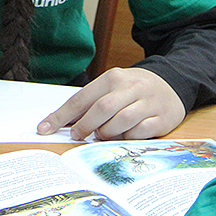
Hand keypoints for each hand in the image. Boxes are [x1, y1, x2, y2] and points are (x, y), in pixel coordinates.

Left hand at [36, 68, 185, 140]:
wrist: (171, 85)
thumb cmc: (133, 90)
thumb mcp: (111, 88)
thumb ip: (91, 103)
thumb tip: (63, 122)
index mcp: (112, 78)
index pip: (81, 98)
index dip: (61, 115)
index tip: (45, 128)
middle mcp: (131, 87)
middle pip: (102, 109)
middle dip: (85, 126)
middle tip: (78, 136)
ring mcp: (148, 102)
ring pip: (122, 120)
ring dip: (107, 133)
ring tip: (102, 135)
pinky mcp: (162, 117)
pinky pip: (141, 131)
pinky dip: (129, 138)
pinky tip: (124, 137)